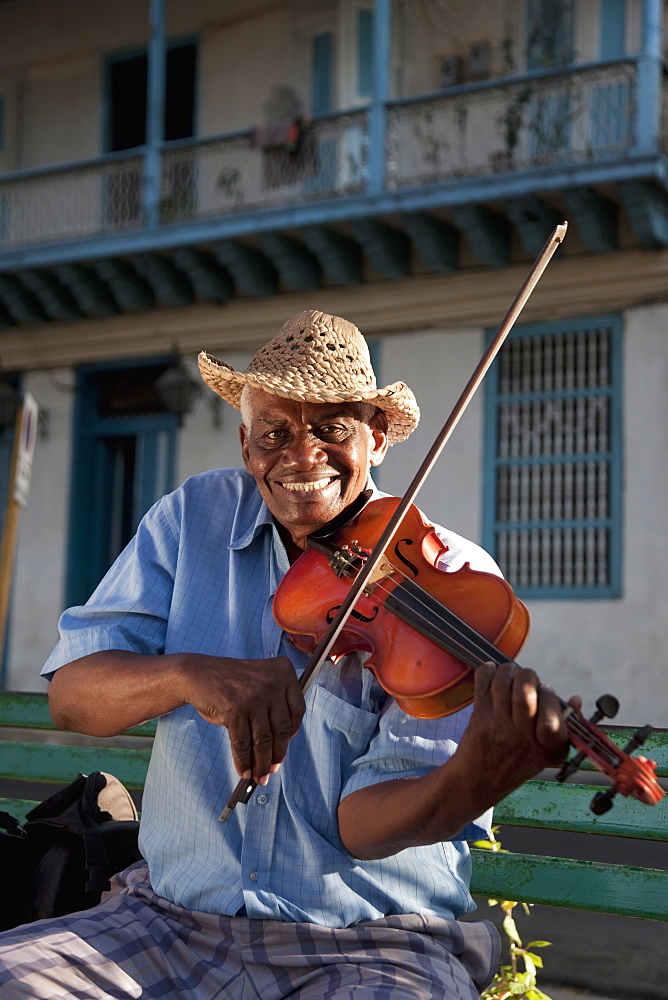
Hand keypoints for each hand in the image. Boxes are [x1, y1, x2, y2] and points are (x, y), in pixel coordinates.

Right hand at [177, 654, 304, 783]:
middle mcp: (272, 682)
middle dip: (277, 754)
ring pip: (263, 740)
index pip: (298, 709)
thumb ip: (275, 703)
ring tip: (259, 776)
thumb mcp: (259, 680)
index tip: (286, 745)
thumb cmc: (230, 682)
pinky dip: (243, 761)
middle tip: (272, 769)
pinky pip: (242, 743)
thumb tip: (280, 745)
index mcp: (283, 671)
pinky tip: (244, 770)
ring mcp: (254, 697)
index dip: (292, 732)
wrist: (197, 674)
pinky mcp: (236, 710)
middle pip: (281, 728)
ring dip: (261, 763)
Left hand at [455, 661, 574, 803]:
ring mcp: (499, 724)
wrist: (480, 779)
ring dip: (508, 671)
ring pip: (503, 684)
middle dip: (528, 677)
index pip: (552, 720)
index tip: (546, 691)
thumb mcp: (550, 753)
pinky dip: (488, 670)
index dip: (549, 698)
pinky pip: (483, 682)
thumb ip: (565, 725)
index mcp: (546, 747)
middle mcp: (522, 736)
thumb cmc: (519, 761)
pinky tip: (493, 674)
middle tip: (526, 680)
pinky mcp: (480, 714)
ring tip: (511, 674)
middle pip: (524, 694)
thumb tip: (576, 699)